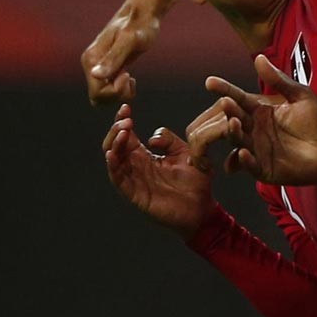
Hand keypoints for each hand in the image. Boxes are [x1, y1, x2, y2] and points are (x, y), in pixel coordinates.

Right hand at [81, 3, 159, 104]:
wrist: (143, 15)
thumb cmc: (140, 25)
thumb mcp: (130, 41)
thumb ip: (114, 58)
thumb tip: (95, 74)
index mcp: (91, 59)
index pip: (97, 93)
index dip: (115, 91)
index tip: (128, 75)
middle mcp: (90, 64)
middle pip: (98, 97)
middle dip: (117, 94)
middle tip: (131, 78)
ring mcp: (97, 67)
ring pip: (102, 96)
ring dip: (119, 94)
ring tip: (131, 78)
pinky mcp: (107, 68)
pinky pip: (108, 90)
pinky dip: (120, 90)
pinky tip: (130, 78)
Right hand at [103, 105, 214, 237]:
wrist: (203, 209)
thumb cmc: (196, 183)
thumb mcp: (186, 154)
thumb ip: (170, 141)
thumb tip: (152, 137)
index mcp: (146, 155)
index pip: (128, 135)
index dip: (123, 120)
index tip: (126, 106)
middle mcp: (136, 165)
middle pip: (116, 143)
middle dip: (118, 129)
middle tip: (126, 119)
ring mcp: (133, 179)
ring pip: (113, 158)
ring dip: (115, 143)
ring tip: (123, 132)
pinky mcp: (133, 193)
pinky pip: (117, 178)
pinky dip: (113, 165)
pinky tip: (113, 153)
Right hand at [199, 55, 316, 184]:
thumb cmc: (316, 122)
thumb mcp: (300, 96)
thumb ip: (279, 80)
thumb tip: (259, 57)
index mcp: (258, 110)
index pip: (236, 98)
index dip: (223, 89)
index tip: (210, 82)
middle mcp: (251, 128)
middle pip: (227, 120)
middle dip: (224, 112)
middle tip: (225, 103)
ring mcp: (255, 148)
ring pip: (235, 140)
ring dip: (230, 132)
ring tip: (233, 123)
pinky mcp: (263, 168)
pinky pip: (249, 166)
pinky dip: (242, 161)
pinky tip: (242, 154)